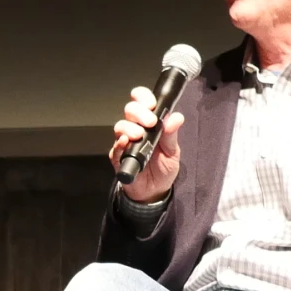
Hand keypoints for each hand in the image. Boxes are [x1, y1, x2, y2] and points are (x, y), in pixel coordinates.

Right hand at [109, 85, 185, 202]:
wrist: (154, 192)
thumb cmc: (163, 169)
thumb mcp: (172, 152)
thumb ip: (172, 134)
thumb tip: (176, 116)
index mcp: (149, 124)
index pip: (142, 102)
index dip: (144, 97)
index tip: (151, 103)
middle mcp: (135, 128)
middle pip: (130, 110)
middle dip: (139, 112)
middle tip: (150, 122)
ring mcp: (125, 142)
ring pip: (120, 126)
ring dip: (129, 127)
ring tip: (139, 135)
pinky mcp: (117, 157)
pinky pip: (115, 147)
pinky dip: (119, 143)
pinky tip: (126, 143)